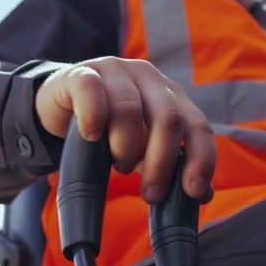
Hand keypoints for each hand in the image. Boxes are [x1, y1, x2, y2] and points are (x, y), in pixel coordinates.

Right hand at [35, 56, 215, 203]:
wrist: (62, 104)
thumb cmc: (111, 129)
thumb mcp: (144, 148)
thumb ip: (171, 166)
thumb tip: (203, 194)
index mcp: (171, 96)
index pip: (198, 125)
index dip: (201, 159)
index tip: (193, 191)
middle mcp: (149, 78)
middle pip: (168, 118)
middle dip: (162, 163)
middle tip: (150, 194)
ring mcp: (116, 71)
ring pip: (130, 108)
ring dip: (125, 146)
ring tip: (120, 165)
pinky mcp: (82, 74)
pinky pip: (92, 92)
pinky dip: (93, 118)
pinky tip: (92, 137)